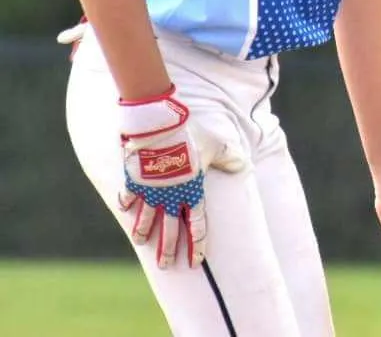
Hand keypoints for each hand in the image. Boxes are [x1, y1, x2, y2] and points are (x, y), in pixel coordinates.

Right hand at [118, 84, 244, 268]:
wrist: (160, 127)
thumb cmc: (191, 136)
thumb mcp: (216, 145)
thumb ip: (229, 158)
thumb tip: (244, 165)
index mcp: (191, 192)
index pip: (197, 226)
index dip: (197, 245)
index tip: (195, 262)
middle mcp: (170, 198)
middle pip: (169, 231)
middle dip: (168, 250)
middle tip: (165, 265)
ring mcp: (150, 192)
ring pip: (145, 220)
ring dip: (143, 232)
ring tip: (140, 242)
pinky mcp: (134, 181)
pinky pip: (128, 197)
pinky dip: (125, 204)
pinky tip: (124, 209)